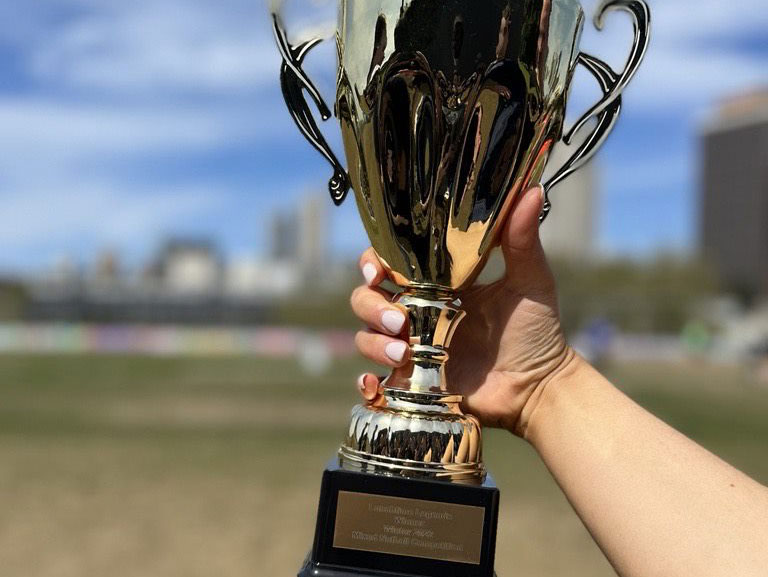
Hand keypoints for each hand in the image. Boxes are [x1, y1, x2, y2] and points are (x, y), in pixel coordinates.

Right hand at [350, 184, 575, 436]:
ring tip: (404, 353)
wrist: (539, 387)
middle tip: (401, 320)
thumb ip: (522, 240)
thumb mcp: (530, 282)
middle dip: (371, 306)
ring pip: (366, 336)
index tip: (378, 270)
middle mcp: (418, 311)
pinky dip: (366, 381)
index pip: (389, 262)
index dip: (372, 262)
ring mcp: (412, 346)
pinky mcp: (411, 380)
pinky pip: (373, 379)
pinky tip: (376, 382)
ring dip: (373, 343)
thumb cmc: (537, 331)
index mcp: (437, 283)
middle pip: (366, 298)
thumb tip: (532, 191)